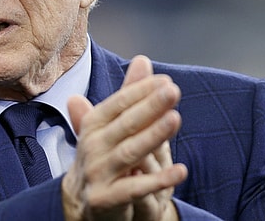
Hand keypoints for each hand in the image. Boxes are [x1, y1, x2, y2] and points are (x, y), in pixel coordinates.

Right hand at [61, 55, 187, 220]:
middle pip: (124, 125)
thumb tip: (142, 59)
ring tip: (175, 120)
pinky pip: (134, 189)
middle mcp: (92, 146)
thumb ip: (129, 94)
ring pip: (129, 153)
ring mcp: (97, 173)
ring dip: (152, 136)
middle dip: (149, 107)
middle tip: (173, 91)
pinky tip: (181, 170)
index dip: (140, 92)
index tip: (166, 81)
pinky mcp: (105, 199)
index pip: (118, 104)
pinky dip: (158, 180)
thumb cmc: (103, 157)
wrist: (83, 204)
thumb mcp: (112, 125)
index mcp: (93, 125)